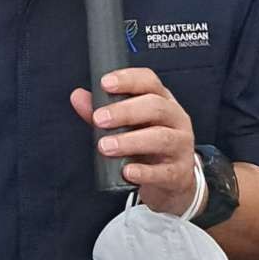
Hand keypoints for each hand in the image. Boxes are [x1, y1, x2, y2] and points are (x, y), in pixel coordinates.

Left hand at [67, 67, 197, 216]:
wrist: (172, 180)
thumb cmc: (146, 145)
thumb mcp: (127, 125)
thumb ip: (103, 110)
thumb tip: (78, 96)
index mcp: (162, 101)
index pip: (149, 81)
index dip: (128, 80)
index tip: (105, 83)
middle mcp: (176, 119)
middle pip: (156, 107)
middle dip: (125, 111)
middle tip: (99, 119)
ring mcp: (181, 146)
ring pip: (161, 138)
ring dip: (131, 141)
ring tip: (106, 146)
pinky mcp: (179, 172)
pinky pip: (164, 171)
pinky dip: (144, 172)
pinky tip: (127, 171)